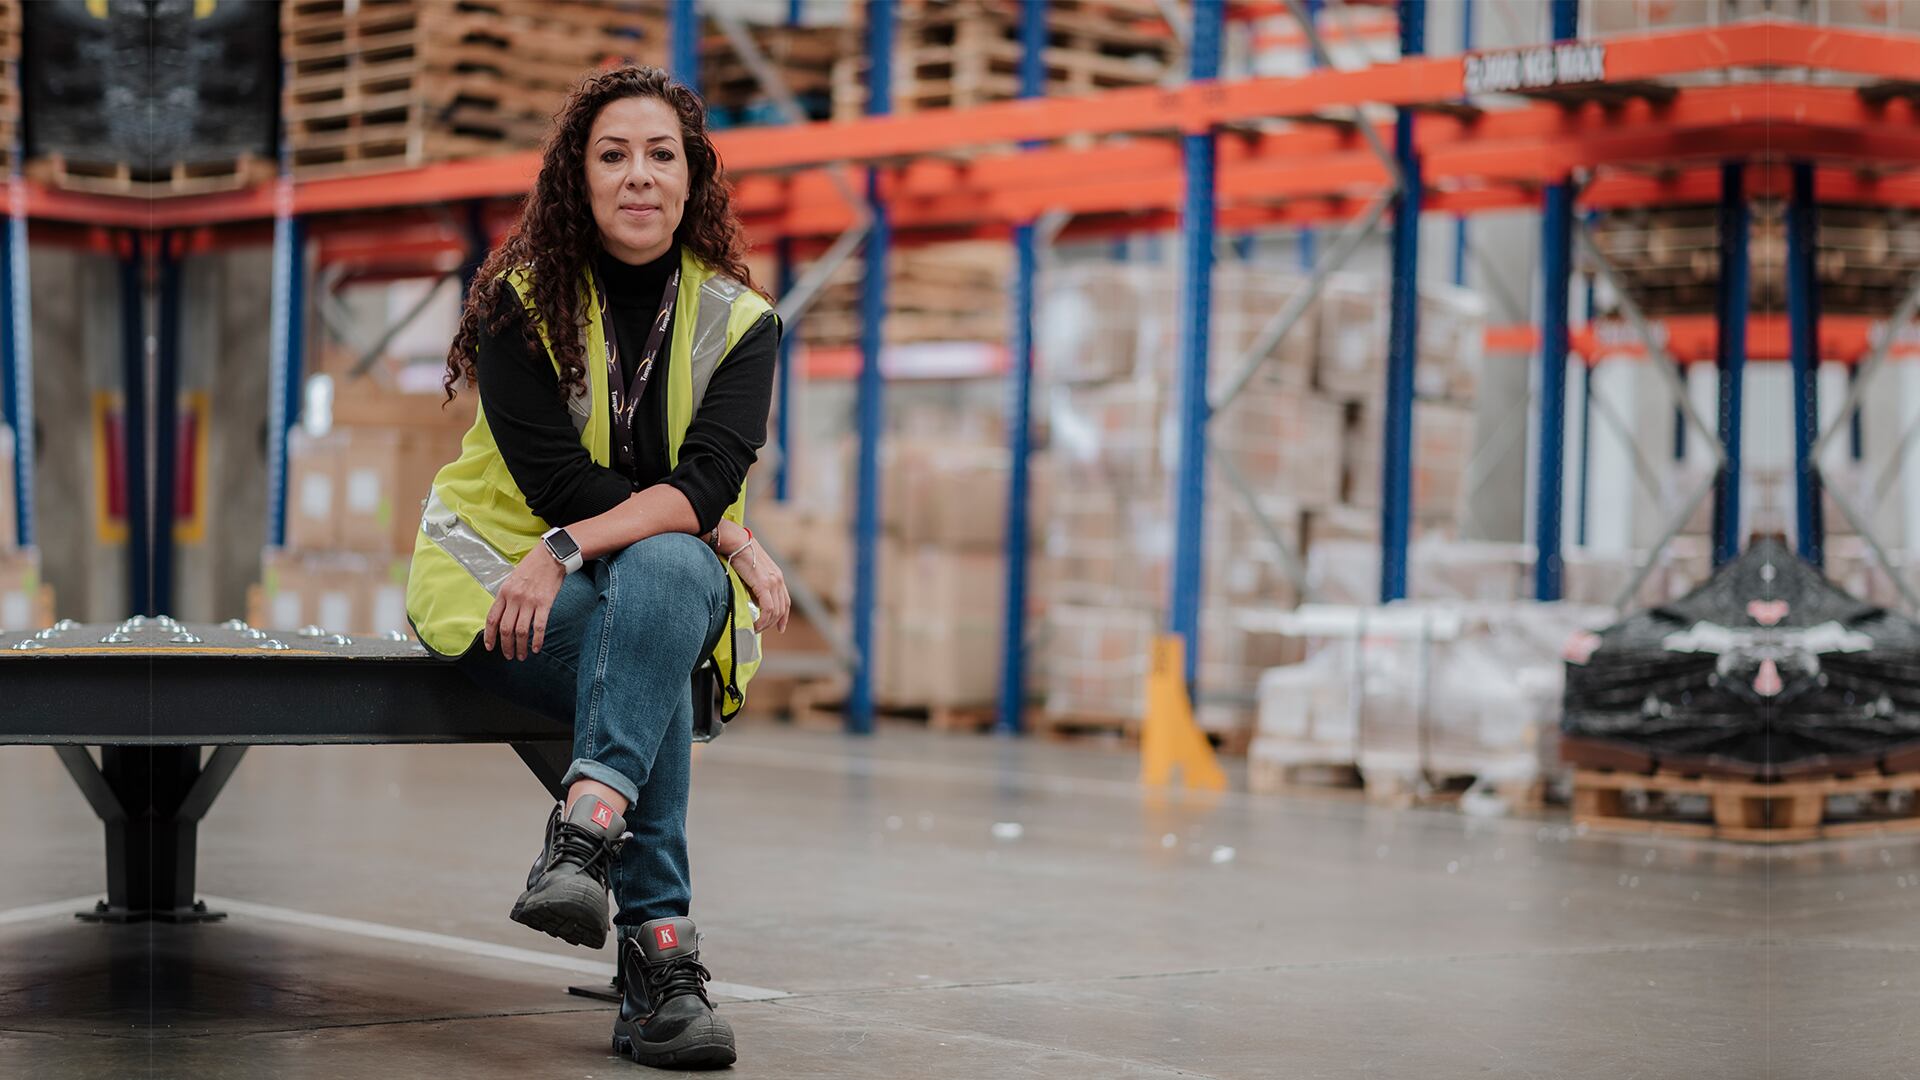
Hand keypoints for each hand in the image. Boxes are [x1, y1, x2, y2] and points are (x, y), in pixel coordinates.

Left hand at [484, 544, 566, 660]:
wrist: (551, 556)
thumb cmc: (532, 567)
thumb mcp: (512, 580)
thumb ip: (507, 597)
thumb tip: (502, 615)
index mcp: (504, 592)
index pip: (492, 619)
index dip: (490, 636)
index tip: (490, 646)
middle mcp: (514, 598)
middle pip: (505, 628)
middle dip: (506, 646)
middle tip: (508, 655)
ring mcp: (529, 601)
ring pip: (521, 631)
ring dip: (520, 647)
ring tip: (522, 655)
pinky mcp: (545, 603)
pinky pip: (539, 626)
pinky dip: (537, 640)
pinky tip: (536, 648)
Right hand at [726, 536, 789, 633]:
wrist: (737, 542)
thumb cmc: (740, 556)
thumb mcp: (753, 575)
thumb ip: (757, 588)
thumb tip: (756, 604)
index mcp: (777, 577)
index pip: (785, 602)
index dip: (784, 617)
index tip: (780, 628)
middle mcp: (778, 580)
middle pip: (781, 609)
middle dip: (772, 623)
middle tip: (759, 630)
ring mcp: (773, 582)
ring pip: (775, 612)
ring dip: (765, 624)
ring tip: (755, 629)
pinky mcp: (764, 584)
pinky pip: (767, 609)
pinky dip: (762, 620)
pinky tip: (755, 625)